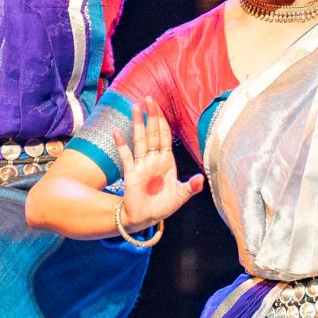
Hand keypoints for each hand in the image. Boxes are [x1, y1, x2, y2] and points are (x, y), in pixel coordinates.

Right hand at [113, 105, 203, 229]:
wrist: (145, 217)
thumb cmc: (163, 205)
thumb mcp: (180, 195)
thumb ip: (191, 187)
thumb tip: (201, 179)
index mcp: (166, 161)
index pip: (165, 136)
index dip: (163, 122)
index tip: (159, 108)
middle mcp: (154, 159)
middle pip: (153, 133)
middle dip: (151, 116)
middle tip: (148, 99)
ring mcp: (141, 165)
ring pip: (140, 140)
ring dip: (137, 124)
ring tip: (135, 107)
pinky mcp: (131, 174)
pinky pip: (126, 157)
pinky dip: (121, 145)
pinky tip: (117, 133)